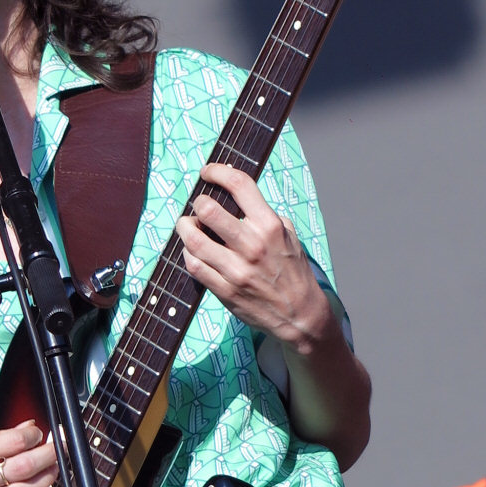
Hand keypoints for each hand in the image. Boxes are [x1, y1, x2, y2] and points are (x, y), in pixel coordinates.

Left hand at [175, 162, 330, 350]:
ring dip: (185, 227)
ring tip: (188, 225)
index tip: (208, 172)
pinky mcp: (225, 290)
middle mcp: (252, 245)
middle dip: (198, 203)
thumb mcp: (288, 234)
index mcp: (270, 226)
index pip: (239, 185)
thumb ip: (262, 214)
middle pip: (208, 210)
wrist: (300, 314)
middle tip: (198, 206)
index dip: (217, 171)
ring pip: (193, 239)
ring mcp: (237, 269)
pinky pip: (194, 265)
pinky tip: (192, 249)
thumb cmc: (292, 271)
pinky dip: (188, 253)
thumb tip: (234, 193)